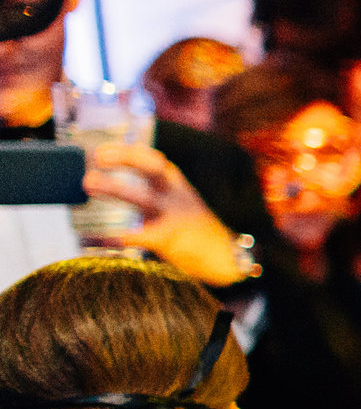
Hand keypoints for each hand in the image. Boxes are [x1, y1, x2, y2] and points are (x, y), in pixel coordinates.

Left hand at [81, 143, 255, 286]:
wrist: (224, 257)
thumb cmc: (193, 230)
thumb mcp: (177, 203)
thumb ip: (152, 192)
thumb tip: (114, 178)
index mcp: (176, 186)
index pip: (152, 160)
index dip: (126, 152)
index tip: (100, 151)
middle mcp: (176, 195)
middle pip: (150, 168)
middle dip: (123, 159)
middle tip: (96, 158)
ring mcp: (175, 216)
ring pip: (141, 196)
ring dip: (113, 187)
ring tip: (89, 183)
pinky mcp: (171, 240)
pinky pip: (141, 235)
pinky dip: (123, 234)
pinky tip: (108, 236)